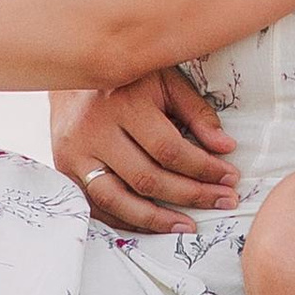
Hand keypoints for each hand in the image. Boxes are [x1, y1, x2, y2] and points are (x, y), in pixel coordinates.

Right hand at [53, 70, 239, 233]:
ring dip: (156, 220)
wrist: (71, 69)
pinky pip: (96, 206)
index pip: (169, 149)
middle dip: (191, 195)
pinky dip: (125, 219)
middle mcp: (95, 130)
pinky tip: (152, 224)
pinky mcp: (64, 169)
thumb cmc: (128, 77)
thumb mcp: (166, 81)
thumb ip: (196, 112)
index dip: (204, 168)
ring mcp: (75, 153)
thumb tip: (225, 147)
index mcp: (123, 102)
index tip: (230, 177)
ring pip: (117, 200)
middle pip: (147, 178)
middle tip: (223, 201)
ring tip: (188, 226)